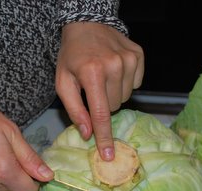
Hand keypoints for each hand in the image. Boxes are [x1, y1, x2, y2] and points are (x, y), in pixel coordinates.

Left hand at [56, 21, 143, 160]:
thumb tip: (87, 133)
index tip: (108, 155)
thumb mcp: (63, 81)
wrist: (87, 24)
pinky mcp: (138, 56)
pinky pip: (135, 84)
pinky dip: (125, 82)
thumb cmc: (72, 56)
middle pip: (114, 107)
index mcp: (92, 73)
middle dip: (103, 104)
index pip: (101, 114)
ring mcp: (129, 60)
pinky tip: (115, 70)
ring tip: (104, 77)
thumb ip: (74, 109)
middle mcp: (114, 65)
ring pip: (125, 97)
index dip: (104, 137)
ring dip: (114, 93)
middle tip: (94, 88)